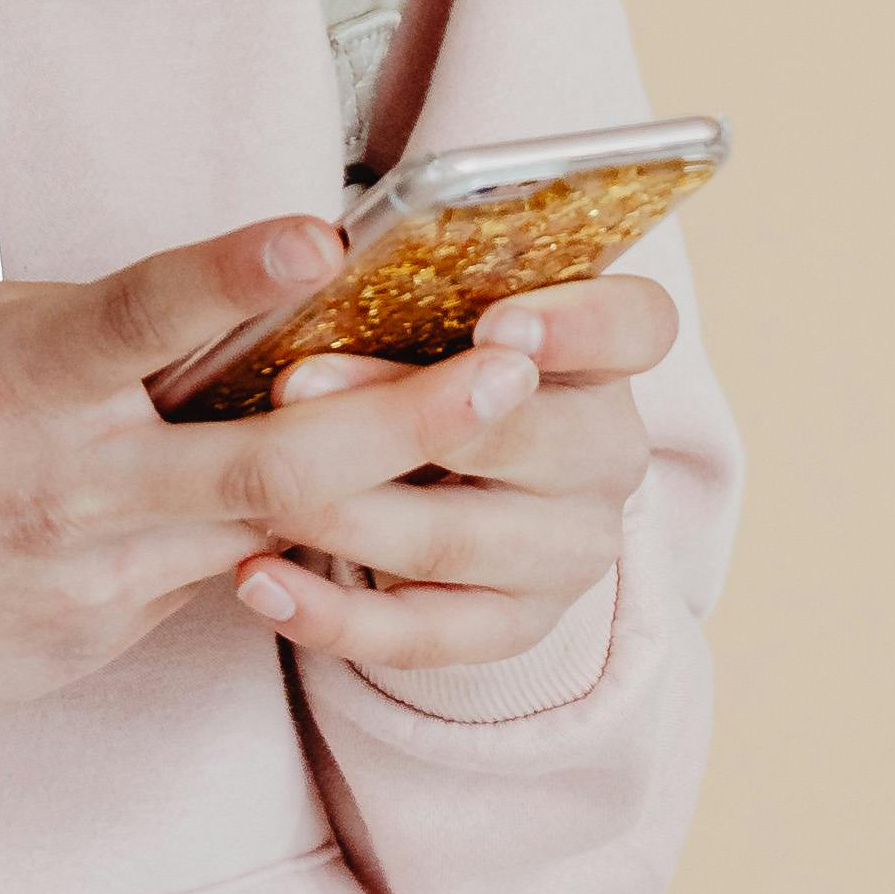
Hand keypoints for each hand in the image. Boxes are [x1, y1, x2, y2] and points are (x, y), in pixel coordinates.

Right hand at [0, 220, 575, 734]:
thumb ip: (76, 313)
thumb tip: (196, 296)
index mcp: (22, 376)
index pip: (143, 316)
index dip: (237, 274)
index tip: (326, 236)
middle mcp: (72, 480)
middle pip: (271, 456)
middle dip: (407, 419)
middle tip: (509, 375)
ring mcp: (96, 573)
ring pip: (275, 528)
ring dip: (385, 484)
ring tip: (489, 431)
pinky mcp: (103, 636)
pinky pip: (221, 575)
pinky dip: (288, 536)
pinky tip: (366, 504)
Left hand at [226, 271, 678, 681]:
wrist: (448, 483)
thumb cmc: (429, 364)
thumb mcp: (439, 318)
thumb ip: (414, 292)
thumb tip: (315, 258)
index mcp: (603, 356)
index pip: (638, 326)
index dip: (579, 326)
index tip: (497, 323)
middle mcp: (606, 454)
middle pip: (534, 439)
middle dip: (408, 414)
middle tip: (296, 385)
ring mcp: (568, 550)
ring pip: (457, 540)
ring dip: (349, 515)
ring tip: (256, 494)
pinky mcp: (513, 626)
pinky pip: (421, 635)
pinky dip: (332, 616)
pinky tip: (257, 582)